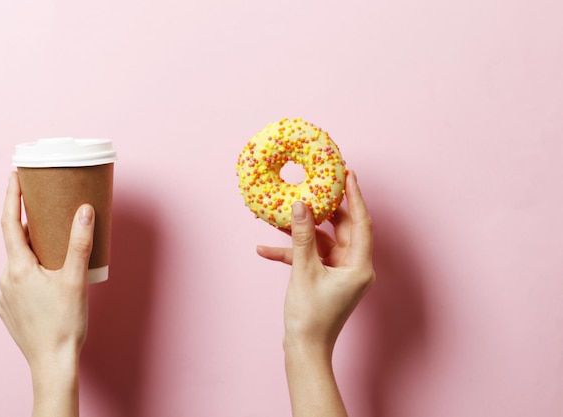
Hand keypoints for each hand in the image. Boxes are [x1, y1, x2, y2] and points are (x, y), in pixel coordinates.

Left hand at [0, 172, 93, 416]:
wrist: (53, 361)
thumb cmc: (64, 323)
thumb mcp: (75, 279)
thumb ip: (79, 242)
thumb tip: (84, 210)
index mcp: (18, 268)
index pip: (8, 222)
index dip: (11, 196)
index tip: (15, 175)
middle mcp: (6, 279)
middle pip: (15, 241)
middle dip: (29, 223)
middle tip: (48, 210)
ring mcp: (6, 296)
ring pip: (19, 262)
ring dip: (34, 250)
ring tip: (56, 246)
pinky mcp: (11, 309)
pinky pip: (19, 280)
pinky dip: (32, 270)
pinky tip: (49, 276)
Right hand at [257, 170, 373, 416]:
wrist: (304, 350)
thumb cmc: (310, 317)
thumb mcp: (304, 271)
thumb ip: (303, 236)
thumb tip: (301, 205)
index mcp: (359, 265)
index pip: (360, 222)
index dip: (355, 196)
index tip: (348, 174)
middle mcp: (354, 267)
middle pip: (341, 229)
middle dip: (324, 210)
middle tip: (315, 185)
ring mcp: (340, 273)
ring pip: (322, 242)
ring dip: (302, 233)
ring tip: (281, 215)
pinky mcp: (325, 279)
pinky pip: (311, 258)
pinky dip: (293, 253)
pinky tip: (266, 250)